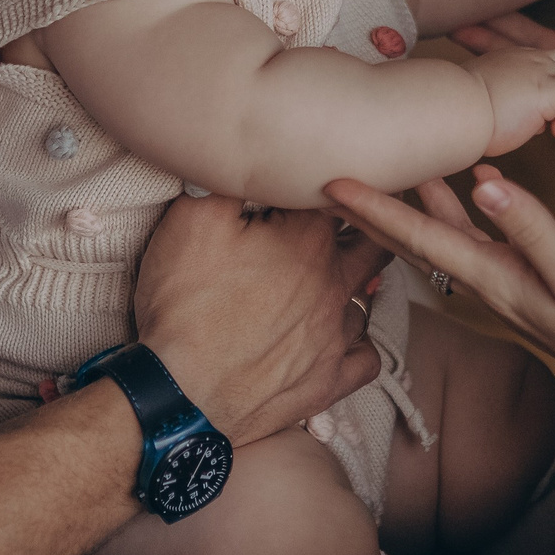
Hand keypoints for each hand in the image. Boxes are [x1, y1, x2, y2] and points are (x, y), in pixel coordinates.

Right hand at [134, 194, 387, 444]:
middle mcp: (334, 284)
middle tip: (335, 224)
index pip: (340, 194)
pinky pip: (366, 358)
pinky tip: (337, 337)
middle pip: (373, 241)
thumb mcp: (191, 221)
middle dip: (361, 228)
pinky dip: (357, 344)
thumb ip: (228, 180)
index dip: (324, 186)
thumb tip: (250, 159)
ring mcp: (336, 335)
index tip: (313, 184)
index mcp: (309, 239)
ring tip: (325, 281)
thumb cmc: (184, 307)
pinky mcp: (329, 381)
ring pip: (368, 298)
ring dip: (353, 286)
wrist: (181, 395)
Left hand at [324, 168, 554, 442]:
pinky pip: (486, 236)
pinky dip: (470, 206)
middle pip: (418, 238)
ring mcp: (512, 282)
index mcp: (495, 279)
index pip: (420, 237)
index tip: (330, 182)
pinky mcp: (535, 277)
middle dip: (374, 209)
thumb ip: (533, 230)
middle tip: (331, 176)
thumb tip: (483, 187)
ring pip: (448, 235)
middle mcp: (492, 282)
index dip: (374, 208)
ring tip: (391, 166)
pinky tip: (475, 179)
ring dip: (416, 203)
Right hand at [464, 45, 554, 153]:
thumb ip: (494, 100)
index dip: (547, 89)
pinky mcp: (548, 88)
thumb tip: (505, 117)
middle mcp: (528, 59)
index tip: (529, 116)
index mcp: (510, 60)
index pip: (542, 64)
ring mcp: (539, 69)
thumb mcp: (475, 100)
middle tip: (549, 122)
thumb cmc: (454, 113)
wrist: (449, 110)